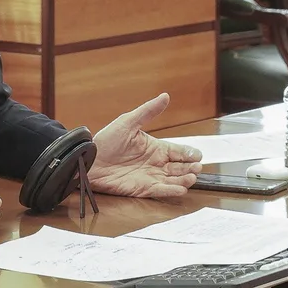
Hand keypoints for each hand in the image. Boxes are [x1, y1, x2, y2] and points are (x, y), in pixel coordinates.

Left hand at [86, 94, 203, 199]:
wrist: (89, 160)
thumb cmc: (105, 140)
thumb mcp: (128, 122)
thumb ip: (148, 111)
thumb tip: (165, 96)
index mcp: (155, 147)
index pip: (178, 151)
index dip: (189, 153)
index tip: (198, 154)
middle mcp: (155, 163)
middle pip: (180, 167)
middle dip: (191, 168)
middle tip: (197, 167)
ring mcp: (150, 176)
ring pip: (174, 180)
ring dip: (184, 180)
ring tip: (191, 177)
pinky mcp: (142, 189)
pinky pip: (160, 191)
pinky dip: (171, 191)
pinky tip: (181, 188)